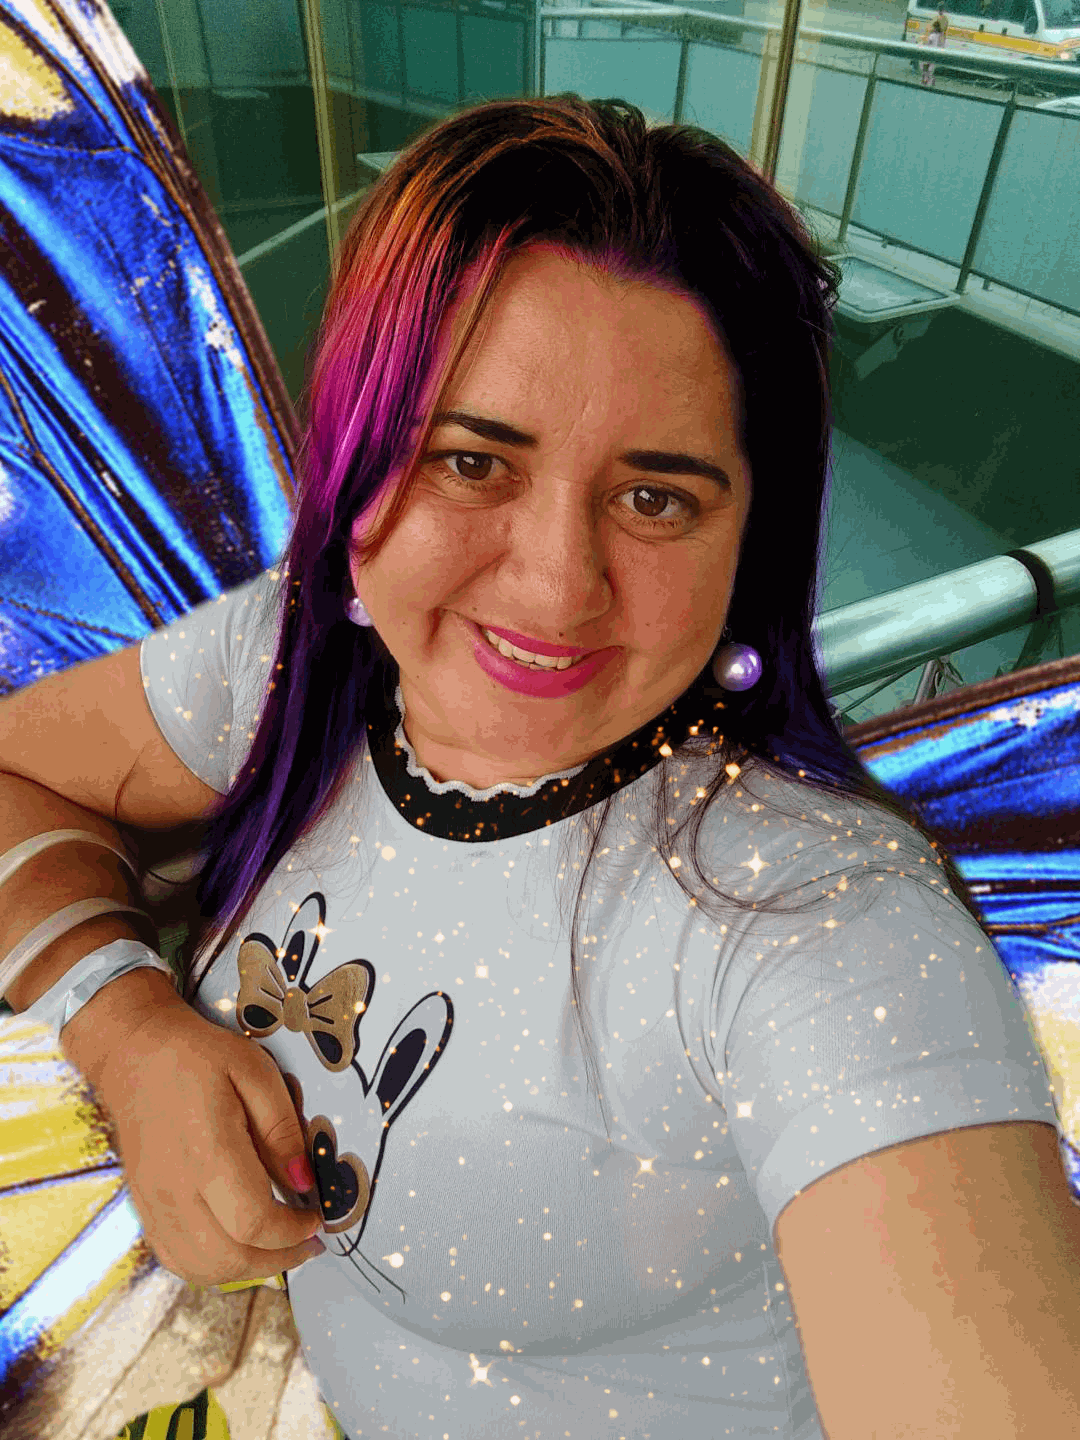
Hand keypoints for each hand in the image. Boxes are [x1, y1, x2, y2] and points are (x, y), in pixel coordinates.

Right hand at [73, 985, 325, 1286]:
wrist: (133, 1055)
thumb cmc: (198, 1057)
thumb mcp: (254, 1071)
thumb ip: (281, 1128)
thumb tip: (303, 1182)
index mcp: (208, 1153)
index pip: (253, 1223)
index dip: (292, 1232)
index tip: (317, 1217)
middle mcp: (176, 1190)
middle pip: (228, 1259)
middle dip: (278, 1261)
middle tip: (308, 1242)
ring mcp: (154, 1204)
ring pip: (199, 1269)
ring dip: (246, 1271)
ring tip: (279, 1250)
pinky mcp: (145, 1208)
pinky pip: (176, 1259)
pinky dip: (212, 1268)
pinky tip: (238, 1247)